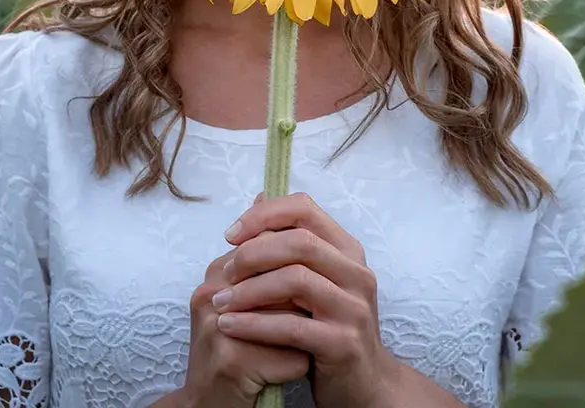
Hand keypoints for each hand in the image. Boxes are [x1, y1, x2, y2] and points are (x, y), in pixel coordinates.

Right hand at [179, 246, 309, 407]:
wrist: (205, 406)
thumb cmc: (236, 353)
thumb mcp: (244, 306)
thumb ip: (266, 274)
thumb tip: (312, 248)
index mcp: (216, 274)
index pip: (270, 248)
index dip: (297, 273)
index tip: (304, 295)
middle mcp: (212, 294)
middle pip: (285, 282)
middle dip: (304, 305)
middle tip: (309, 322)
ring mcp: (219, 328)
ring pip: (292, 319)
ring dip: (305, 336)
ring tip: (297, 346)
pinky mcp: (232, 363)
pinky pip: (292, 356)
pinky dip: (299, 366)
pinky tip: (287, 372)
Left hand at [214, 192, 399, 407]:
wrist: (364, 386)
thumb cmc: (328, 326)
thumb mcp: (314, 280)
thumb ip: (290, 243)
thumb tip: (259, 197)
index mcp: (347, 250)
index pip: (304, 209)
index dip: (264, 215)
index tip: (231, 234)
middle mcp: (356, 273)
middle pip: (300, 241)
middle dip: (253, 252)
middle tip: (224, 271)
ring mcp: (354, 308)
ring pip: (296, 279)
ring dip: (249, 289)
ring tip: (220, 301)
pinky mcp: (344, 344)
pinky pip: (292, 326)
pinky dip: (255, 324)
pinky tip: (230, 327)